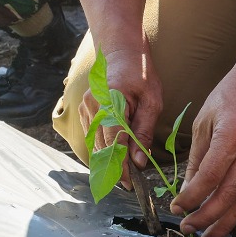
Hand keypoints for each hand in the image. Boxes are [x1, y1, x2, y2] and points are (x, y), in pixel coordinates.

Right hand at [79, 45, 163, 175]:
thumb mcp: (152, 101)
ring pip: (95, 144)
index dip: (121, 166)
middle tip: (130, 183)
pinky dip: (103, 148)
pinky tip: (116, 155)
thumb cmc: (141, 74)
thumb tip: (139, 161)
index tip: (129, 184)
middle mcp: (92, 106)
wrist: (121, 52)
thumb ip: (143, 132)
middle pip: (102, 147)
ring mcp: (85, 108)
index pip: (114, 143)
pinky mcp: (84, 111)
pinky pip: (92, 136)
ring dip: (108, 159)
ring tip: (124, 172)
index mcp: (110, 102)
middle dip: (115, 167)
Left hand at [170, 39, 235, 236]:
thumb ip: (198, 156)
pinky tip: (224, 220)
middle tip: (188, 229)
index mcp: (232, 134)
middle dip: (208, 217)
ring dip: (225, 221)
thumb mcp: (205, 119)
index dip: (193, 196)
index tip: (177, 208)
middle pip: (230, 194)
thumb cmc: (231, 93)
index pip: (211, 176)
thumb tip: (186, 189)